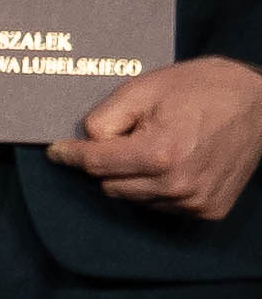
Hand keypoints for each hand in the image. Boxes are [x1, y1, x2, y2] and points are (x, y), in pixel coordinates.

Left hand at [49, 54, 261, 227]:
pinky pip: (161, 205)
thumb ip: (107, 117)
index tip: (56, 151)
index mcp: (159, 154)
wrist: (261, 105)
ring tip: (158, 146)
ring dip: (133, 176)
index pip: (95, 164)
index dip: (70, 155)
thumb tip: (84, 142)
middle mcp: (176, 185)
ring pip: (133, 198)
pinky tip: (176, 162)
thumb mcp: (146, 88)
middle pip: (109, 184)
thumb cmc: (204, 89)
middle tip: (129, 135)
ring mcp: (194, 202)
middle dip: (108, 162)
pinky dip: (158, 187)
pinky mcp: (208, 210)